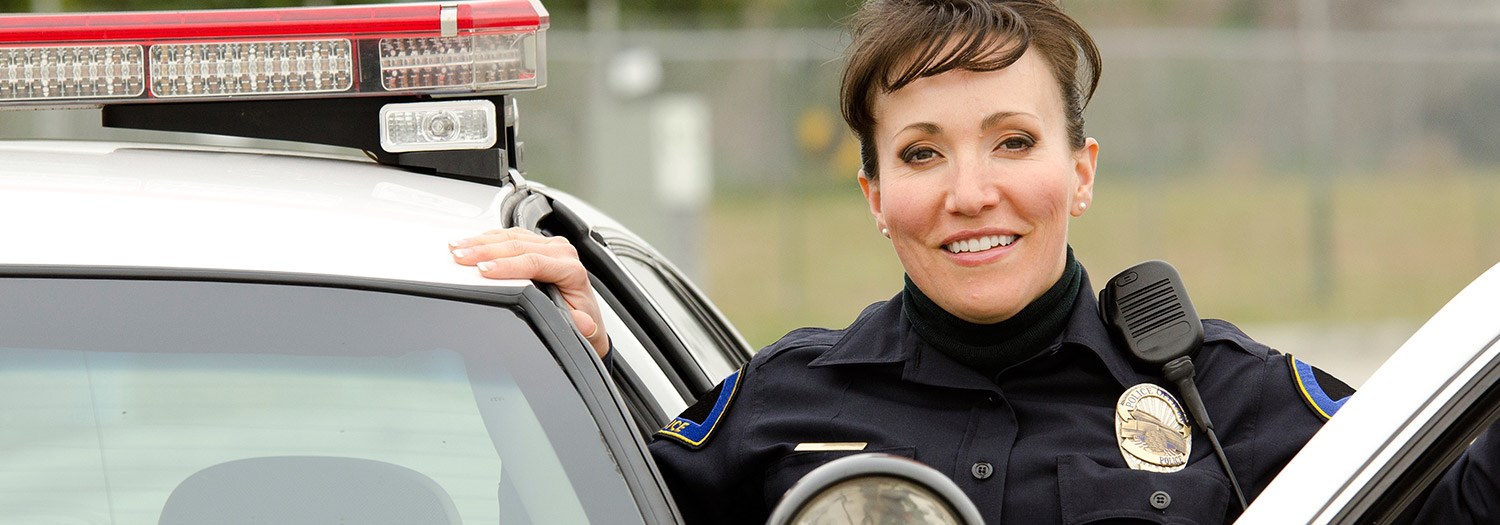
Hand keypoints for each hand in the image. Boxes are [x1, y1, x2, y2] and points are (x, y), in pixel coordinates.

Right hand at [450, 228, 608, 357]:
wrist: (583, 312)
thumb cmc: (577, 317)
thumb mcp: (580, 326)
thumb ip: (579, 324)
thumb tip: (584, 325)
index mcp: (571, 270)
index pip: (534, 262)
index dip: (507, 266)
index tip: (483, 270)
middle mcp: (561, 252)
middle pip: (518, 245)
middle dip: (485, 251)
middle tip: (460, 257)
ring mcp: (549, 244)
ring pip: (511, 236)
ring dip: (481, 242)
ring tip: (457, 247)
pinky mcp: (538, 242)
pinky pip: (510, 234)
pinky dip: (487, 238)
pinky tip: (470, 241)